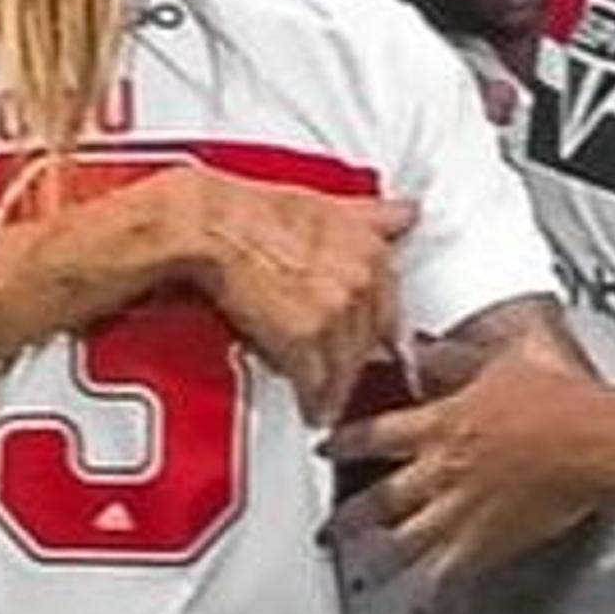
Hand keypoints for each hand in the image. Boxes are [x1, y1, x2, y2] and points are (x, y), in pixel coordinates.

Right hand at [171, 175, 415, 423]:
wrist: (209, 227)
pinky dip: (312, 402)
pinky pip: (316, 385)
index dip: (374, 337)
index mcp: (371, 252)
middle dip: (351, 363)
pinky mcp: (303, 341)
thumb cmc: (252, 214)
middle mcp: (360, 283)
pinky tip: (309, 407)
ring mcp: (334, 313)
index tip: (370, 351)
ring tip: (323, 397)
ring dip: (334, 388)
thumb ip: (371, 217)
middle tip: (335, 372)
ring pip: (346, 370)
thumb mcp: (323, 206)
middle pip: (368, 346)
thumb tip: (405, 212)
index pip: (392, 315)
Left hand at [351, 346, 614, 581]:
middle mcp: (443, 471)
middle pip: (381, 499)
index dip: (343, 443)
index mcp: (438, 424)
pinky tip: (425, 600)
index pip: (373, 436)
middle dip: (349, 516)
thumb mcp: (496, 360)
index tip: (326, 449)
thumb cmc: (557, 399)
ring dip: (381, 557)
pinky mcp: (494, 541)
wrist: (594, 440)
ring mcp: (465, 510)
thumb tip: (424, 349)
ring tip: (364, 570)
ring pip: (409, 541)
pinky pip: (454, 571)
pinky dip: (436, 588)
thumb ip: (451, 358)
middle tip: (328, 528)